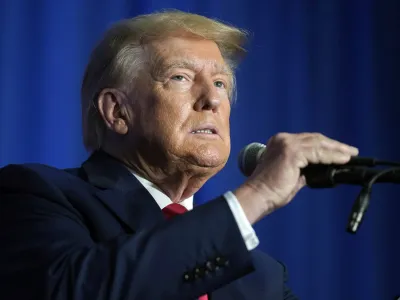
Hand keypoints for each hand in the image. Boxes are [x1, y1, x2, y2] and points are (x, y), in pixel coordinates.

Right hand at [234, 133, 358, 223]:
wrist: (258, 196)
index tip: (341, 151)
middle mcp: (282, 139)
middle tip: (351, 151)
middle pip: (315, 139)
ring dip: (337, 150)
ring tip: (351, 155)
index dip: (325, 145)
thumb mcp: (291, 175)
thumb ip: (305, 169)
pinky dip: (332, 156)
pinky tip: (343, 160)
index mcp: (280, 143)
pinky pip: (318, 153)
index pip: (308, 140)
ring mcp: (287, 144)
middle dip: (334, 145)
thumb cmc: (271, 190)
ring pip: (318, 144)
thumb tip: (323, 169)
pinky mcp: (292, 152)